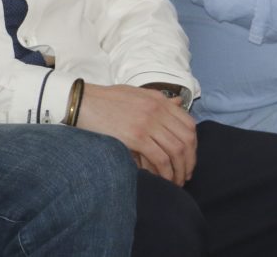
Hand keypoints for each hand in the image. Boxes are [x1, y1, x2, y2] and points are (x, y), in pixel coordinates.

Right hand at [76, 84, 196, 185]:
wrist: (82, 102)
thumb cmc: (106, 100)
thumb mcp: (135, 94)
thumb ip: (158, 100)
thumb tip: (178, 104)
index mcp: (158, 99)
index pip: (189, 124)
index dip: (193, 146)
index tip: (189, 159)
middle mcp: (157, 109)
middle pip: (186, 140)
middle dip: (189, 161)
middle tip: (185, 175)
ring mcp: (148, 122)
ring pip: (176, 151)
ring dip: (179, 170)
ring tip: (176, 182)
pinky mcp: (136, 136)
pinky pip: (160, 159)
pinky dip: (165, 172)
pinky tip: (163, 180)